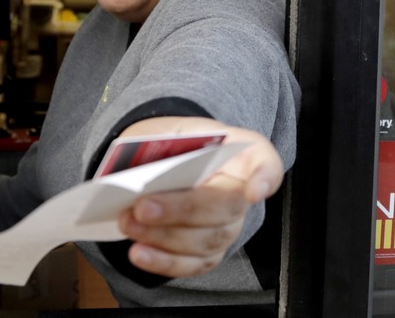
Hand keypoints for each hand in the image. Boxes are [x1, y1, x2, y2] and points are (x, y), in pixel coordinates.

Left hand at [115, 117, 282, 277]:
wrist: (164, 160)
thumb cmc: (171, 144)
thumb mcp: (167, 131)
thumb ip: (162, 147)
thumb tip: (141, 175)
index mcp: (238, 151)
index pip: (266, 162)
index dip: (266, 178)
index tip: (254, 192)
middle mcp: (242, 191)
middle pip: (227, 207)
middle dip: (183, 210)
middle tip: (142, 207)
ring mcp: (229, 225)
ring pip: (207, 240)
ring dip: (164, 236)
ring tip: (128, 224)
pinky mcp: (209, 251)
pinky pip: (193, 263)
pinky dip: (164, 261)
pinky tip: (139, 253)